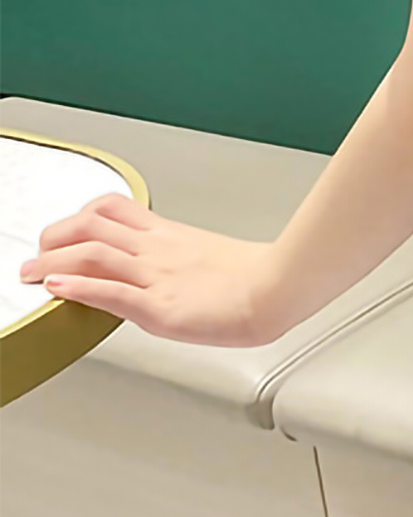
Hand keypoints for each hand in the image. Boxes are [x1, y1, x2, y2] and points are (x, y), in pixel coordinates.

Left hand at [22, 194, 289, 347]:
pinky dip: (76, 286)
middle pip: (93, 224)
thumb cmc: (261, 278)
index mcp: (172, 236)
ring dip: (52, 259)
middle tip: (39, 250)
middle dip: (55, 234)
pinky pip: (110, 292)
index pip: (116, 209)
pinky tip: (56, 287)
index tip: (65, 229)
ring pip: (93, 253)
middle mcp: (158, 251)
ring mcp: (157, 277)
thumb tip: (177, 268)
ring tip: (30, 271)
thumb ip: (187, 258)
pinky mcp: (159, 307)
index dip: (80, 215)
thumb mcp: (214, 257)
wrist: (279, 289)